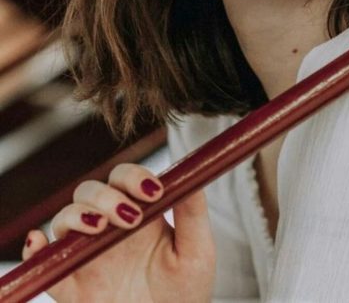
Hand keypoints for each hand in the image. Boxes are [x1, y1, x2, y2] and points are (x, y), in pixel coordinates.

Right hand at [22, 163, 215, 302]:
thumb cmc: (187, 291)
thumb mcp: (197, 251)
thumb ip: (193, 213)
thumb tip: (193, 174)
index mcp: (140, 214)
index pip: (124, 179)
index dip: (133, 177)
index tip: (152, 192)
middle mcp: (109, 229)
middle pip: (90, 192)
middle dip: (106, 196)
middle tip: (129, 217)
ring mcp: (88, 256)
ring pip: (65, 220)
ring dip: (78, 215)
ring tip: (100, 227)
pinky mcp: (72, 288)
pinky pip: (46, 267)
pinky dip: (35, 253)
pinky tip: (39, 244)